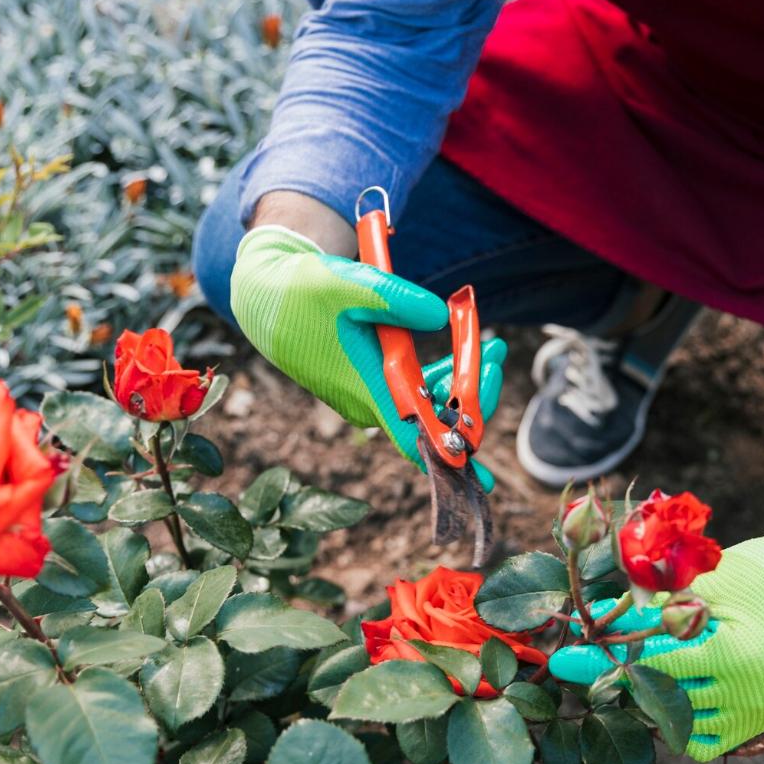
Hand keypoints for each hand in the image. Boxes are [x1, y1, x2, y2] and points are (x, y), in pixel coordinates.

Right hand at [231, 225, 506, 489]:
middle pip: (433, 420)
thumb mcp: (349, 285)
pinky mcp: (369, 386)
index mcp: (366, 388)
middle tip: (496, 354)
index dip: (449, 458)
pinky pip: (414, 395)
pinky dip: (439, 378)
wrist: (267, 297)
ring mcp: (369, 397)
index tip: (481, 479)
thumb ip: (396, 299)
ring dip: (460, 384)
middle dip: (473, 394)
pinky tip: (460, 354)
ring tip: (492, 346)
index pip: (414, 438)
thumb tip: (441, 315)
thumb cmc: (304, 292)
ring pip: (426, 406)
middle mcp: (369, 403)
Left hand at [548, 495, 763, 760]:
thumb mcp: (698, 585)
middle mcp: (748, 694)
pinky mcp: (758, 723)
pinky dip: (679, 724)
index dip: (606, 662)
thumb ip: (649, 612)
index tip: (564, 661)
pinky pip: (702, 742)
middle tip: (592, 662)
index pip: (656, 667)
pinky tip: (673, 690)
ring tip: (644, 666)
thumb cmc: (751, 573)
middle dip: (623, 678)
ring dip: (651, 699)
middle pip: (661, 698)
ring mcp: (756, 714)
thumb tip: (594, 623)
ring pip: (677, 724)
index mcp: (735, 656)